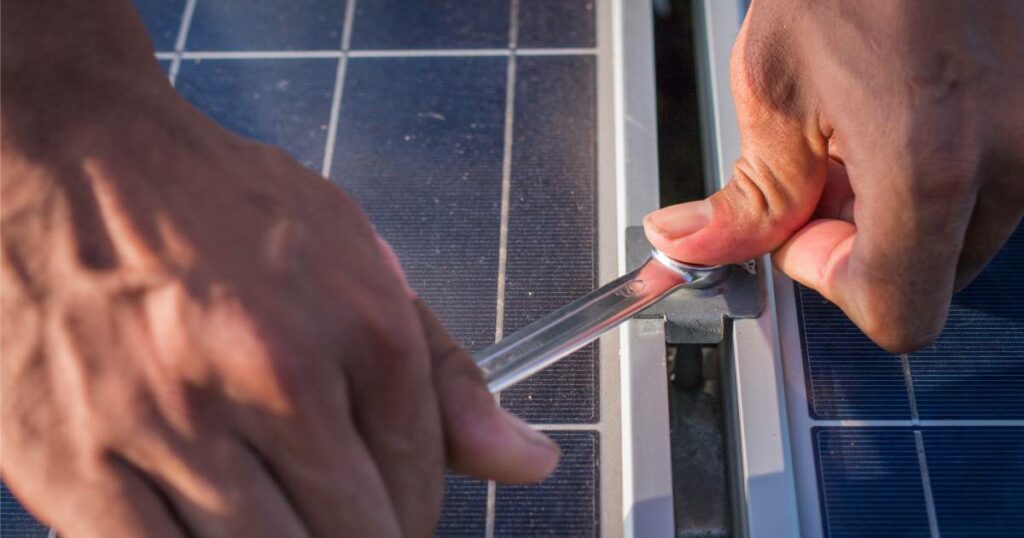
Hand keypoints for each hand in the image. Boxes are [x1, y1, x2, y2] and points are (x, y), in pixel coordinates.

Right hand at [1, 54, 557, 536]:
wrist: (68, 155)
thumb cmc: (219, 206)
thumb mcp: (359, 257)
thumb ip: (449, 372)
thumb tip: (529, 461)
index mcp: (361, 326)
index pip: (419, 481)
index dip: (411, 513)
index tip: (388, 509)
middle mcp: (276, 376)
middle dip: (357, 537)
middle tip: (330, 512)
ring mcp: (173, 424)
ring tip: (271, 511)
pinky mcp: (77, 465)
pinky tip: (206, 524)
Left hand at [645, 0, 1022, 350]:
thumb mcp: (772, 85)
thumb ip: (746, 195)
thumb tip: (690, 249)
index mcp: (933, 164)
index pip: (898, 313)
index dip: (832, 281)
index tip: (800, 230)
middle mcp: (1011, 161)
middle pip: (928, 277)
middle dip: (862, 240)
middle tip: (822, 169)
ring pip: (961, 234)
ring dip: (900, 206)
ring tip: (864, 124)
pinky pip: (994, 186)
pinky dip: (941, 173)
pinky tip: (904, 112)